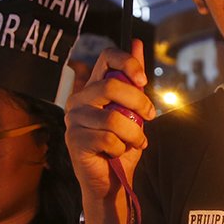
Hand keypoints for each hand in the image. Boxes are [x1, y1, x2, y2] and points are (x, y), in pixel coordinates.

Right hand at [64, 39, 155, 202]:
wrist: (112, 181)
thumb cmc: (122, 145)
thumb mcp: (133, 111)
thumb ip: (133, 81)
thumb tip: (137, 42)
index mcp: (93, 88)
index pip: (106, 58)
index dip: (127, 62)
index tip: (143, 81)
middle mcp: (78, 100)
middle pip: (111, 87)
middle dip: (138, 103)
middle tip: (150, 118)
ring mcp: (73, 120)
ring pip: (113, 119)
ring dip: (133, 134)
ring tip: (134, 142)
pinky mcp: (74, 140)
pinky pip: (108, 139)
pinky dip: (122, 148)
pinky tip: (117, 153)